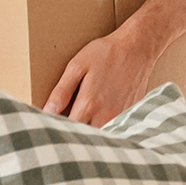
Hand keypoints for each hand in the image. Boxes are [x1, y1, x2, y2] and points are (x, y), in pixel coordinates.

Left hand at [41, 25, 166, 127]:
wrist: (137, 48)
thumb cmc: (106, 54)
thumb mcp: (77, 66)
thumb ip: (61, 91)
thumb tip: (48, 111)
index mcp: (89, 104)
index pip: (69, 129)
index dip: (59, 129)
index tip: (53, 125)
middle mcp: (106, 116)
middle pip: (86, 136)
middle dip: (75, 133)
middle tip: (66, 124)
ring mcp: (121, 117)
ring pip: (101, 134)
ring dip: (91, 132)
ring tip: (83, 120)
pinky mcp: (131, 114)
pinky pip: (115, 127)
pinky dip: (106, 125)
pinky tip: (100, 114)